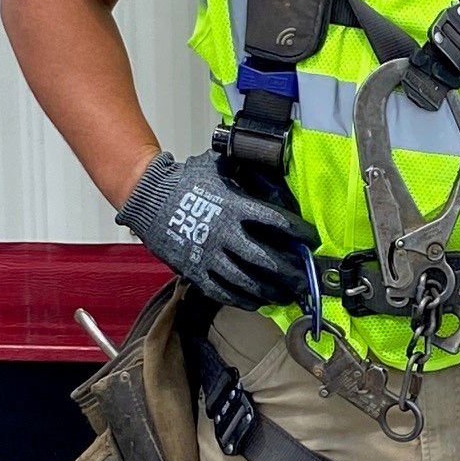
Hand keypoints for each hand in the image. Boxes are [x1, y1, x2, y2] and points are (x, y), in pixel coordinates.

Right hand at [116, 150, 316, 308]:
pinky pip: (223, 291)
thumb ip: (243, 166)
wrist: (148, 199)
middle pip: (267, 259)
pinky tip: (257, 302)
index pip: (277, 222)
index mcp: (235, 206)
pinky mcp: (195, 271)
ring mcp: (209, 255)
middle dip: (291, 272)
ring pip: (248, 281)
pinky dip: (243, 299)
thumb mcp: (216, 165)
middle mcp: (225, 234)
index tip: (311, 239)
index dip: (299, 232)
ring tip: (286, 295)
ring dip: (271, 291)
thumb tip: (265, 158)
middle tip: (305, 279)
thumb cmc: (183, 180)